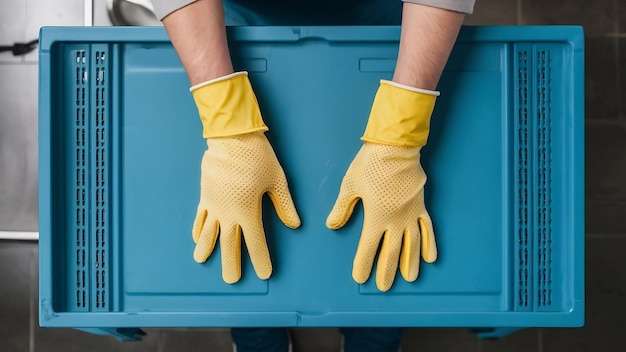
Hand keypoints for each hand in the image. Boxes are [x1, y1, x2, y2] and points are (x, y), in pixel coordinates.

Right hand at [191, 72, 299, 282]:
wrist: (231, 137)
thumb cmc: (258, 157)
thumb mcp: (277, 180)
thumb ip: (284, 205)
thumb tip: (294, 225)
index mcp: (249, 211)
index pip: (256, 243)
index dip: (261, 260)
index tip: (265, 274)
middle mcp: (229, 213)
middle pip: (229, 244)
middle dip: (231, 264)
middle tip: (232, 280)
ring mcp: (214, 205)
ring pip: (209, 233)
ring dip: (206, 249)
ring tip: (202, 262)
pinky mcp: (205, 195)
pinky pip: (200, 216)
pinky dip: (198, 229)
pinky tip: (196, 238)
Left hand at [326, 143, 435, 291]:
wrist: (395, 146)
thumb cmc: (370, 165)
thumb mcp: (350, 186)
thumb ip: (342, 208)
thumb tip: (332, 225)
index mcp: (376, 217)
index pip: (368, 248)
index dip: (363, 264)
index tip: (360, 277)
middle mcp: (395, 220)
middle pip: (391, 252)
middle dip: (386, 271)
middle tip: (384, 287)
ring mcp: (411, 214)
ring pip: (412, 245)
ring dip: (410, 263)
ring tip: (410, 279)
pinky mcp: (421, 206)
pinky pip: (427, 229)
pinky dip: (429, 244)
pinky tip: (431, 258)